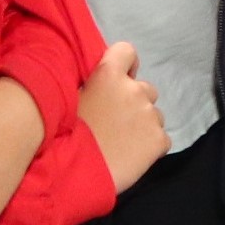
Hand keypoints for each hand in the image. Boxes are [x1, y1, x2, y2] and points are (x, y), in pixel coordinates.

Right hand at [78, 40, 167, 194]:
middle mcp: (134, 90)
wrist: (73, 173)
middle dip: (135, 103)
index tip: (117, 84)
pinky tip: (131, 157)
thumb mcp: (71, 100)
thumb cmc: (63, 137)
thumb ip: (92, 87)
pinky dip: (150, 147)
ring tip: (123, 143)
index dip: (125, 67)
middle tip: (116, 124)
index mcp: (108, 75)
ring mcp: (150, 115)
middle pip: (146, 89)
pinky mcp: (159, 140)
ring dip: (143, 125)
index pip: (127, 51)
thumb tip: (99, 86)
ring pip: (155, 115)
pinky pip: (161, 139)